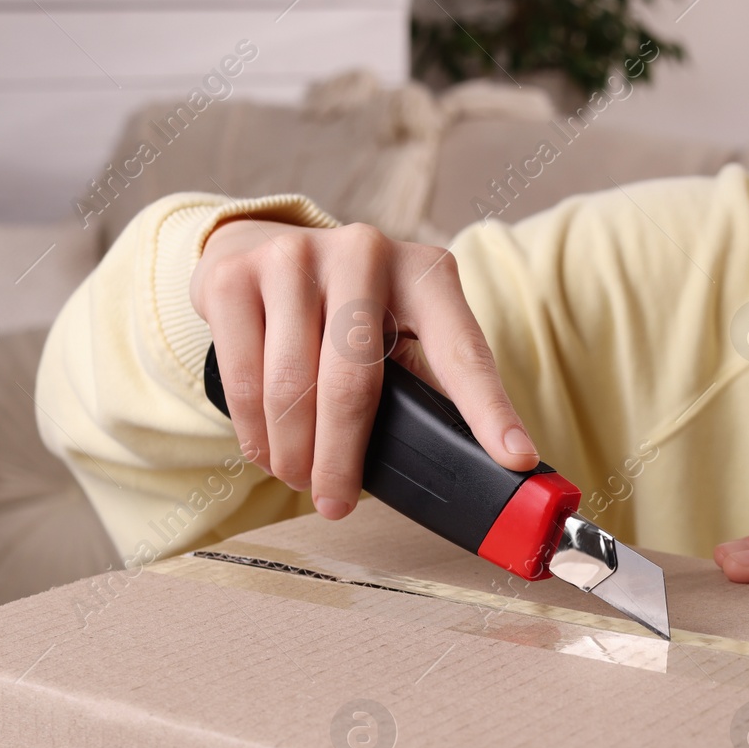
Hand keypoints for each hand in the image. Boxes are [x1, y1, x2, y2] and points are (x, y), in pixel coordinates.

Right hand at [190, 219, 537, 518]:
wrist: (258, 245)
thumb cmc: (345, 309)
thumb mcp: (399, 329)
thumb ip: (427, 383)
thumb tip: (470, 469)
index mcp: (425, 274)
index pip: (463, 353)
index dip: (490, 412)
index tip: (515, 460)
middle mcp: (364, 252)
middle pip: (354, 385)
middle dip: (342, 460)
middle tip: (335, 502)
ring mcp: (294, 258)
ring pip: (291, 388)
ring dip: (293, 453)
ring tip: (297, 475)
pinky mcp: (234, 276)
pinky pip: (241, 379)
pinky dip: (255, 431)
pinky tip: (266, 449)